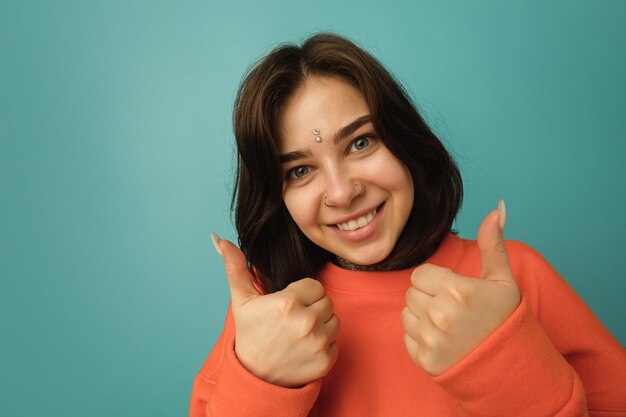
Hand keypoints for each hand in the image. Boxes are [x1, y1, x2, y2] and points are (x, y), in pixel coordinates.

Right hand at [212, 234, 339, 387]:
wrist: (255, 379)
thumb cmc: (250, 336)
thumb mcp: (242, 301)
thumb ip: (236, 268)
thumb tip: (219, 239)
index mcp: (288, 302)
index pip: (315, 286)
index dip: (302, 295)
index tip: (289, 306)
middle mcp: (306, 321)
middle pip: (326, 302)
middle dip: (312, 308)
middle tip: (292, 321)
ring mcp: (317, 342)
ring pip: (334, 320)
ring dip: (321, 325)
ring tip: (299, 334)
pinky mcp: (326, 360)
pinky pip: (336, 342)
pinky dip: (324, 345)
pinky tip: (305, 349)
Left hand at [401, 200, 519, 374]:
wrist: (511, 367)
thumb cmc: (505, 320)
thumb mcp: (502, 280)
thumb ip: (493, 244)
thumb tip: (497, 208)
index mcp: (457, 290)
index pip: (420, 274)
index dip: (436, 281)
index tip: (454, 291)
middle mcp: (440, 315)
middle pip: (411, 293)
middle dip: (428, 297)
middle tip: (453, 309)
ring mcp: (431, 340)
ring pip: (406, 314)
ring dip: (422, 317)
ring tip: (449, 325)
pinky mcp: (425, 360)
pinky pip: (407, 337)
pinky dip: (420, 338)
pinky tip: (444, 341)